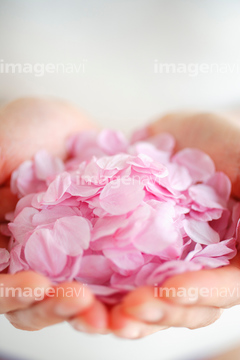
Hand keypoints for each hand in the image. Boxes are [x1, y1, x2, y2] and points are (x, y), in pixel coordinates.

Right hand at [0, 98, 107, 332]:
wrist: (59, 127)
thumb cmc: (17, 133)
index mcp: (2, 249)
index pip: (0, 286)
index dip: (13, 293)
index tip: (37, 284)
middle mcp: (33, 259)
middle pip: (37, 301)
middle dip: (57, 307)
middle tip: (82, 302)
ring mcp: (69, 256)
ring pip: (76, 294)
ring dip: (93, 307)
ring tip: (114, 310)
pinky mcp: (102, 247)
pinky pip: (114, 272)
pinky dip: (125, 284)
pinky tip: (141, 286)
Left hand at [110, 112, 239, 338]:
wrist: (186, 135)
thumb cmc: (224, 142)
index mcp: (232, 250)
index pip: (227, 285)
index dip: (201, 293)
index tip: (170, 289)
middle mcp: (198, 261)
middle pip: (185, 305)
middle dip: (158, 311)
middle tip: (128, 312)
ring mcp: (164, 256)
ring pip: (151, 298)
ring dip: (127, 313)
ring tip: (100, 316)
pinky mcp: (133, 246)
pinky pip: (117, 273)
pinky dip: (102, 287)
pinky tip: (81, 290)